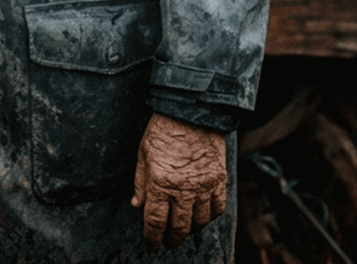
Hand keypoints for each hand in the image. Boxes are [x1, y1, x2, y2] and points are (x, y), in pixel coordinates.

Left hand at [131, 112, 226, 251]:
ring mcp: (204, 185)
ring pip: (199, 222)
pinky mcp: (219, 179)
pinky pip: (217, 208)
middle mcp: (183, 188)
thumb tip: (137, 206)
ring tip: (183, 230)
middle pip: (179, 228)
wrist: (191, 110)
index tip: (151, 246)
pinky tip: (202, 216)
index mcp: (160, 182)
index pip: (155, 222)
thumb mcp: (143, 153)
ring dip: (190, 231)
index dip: (152, 239)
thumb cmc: (163, 129)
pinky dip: (210, 217)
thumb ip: (140, 182)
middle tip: (167, 243)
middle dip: (171, 240)